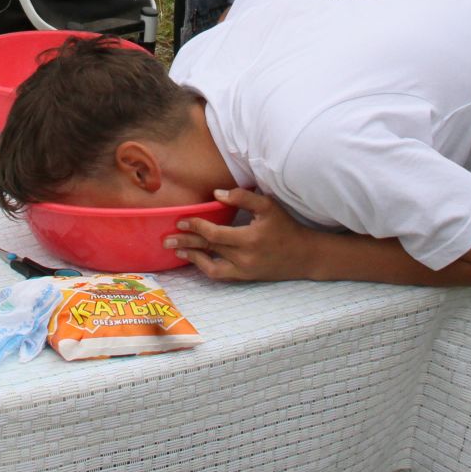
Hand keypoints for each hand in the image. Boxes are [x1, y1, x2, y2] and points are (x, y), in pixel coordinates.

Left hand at [165, 187, 314, 281]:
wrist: (303, 255)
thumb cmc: (285, 227)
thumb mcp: (268, 206)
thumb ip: (242, 197)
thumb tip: (217, 194)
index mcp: (249, 239)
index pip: (214, 234)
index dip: (196, 226)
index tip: (182, 220)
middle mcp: (244, 257)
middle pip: (209, 249)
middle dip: (186, 242)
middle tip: (167, 238)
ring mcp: (244, 270)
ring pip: (211, 265)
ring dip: (192, 257)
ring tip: (176, 250)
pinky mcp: (245, 277)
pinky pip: (220, 275)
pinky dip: (206, 267)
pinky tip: (196, 259)